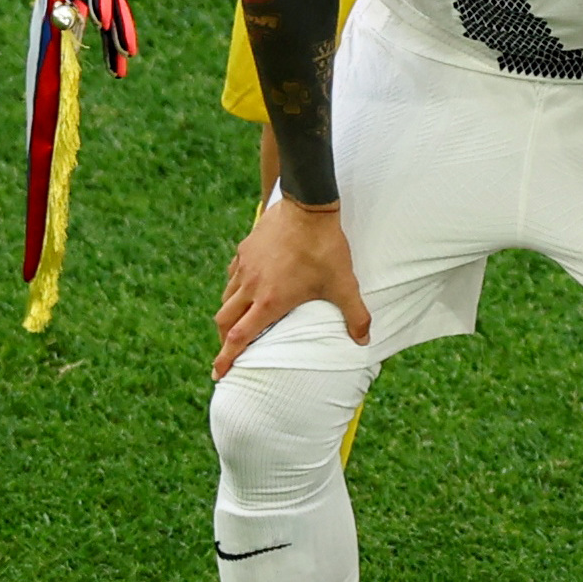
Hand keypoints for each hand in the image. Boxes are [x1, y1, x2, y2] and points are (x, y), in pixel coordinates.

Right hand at [214, 197, 365, 376]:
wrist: (307, 207)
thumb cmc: (325, 249)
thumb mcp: (344, 284)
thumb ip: (355, 315)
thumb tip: (364, 341)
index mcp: (270, 301)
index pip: (239, 337)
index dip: (226, 358)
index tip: (218, 374)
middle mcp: (251, 287)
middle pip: (224, 321)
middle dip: (224, 339)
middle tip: (229, 349)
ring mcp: (245, 267)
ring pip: (226, 297)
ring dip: (229, 313)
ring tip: (239, 321)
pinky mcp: (245, 250)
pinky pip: (233, 275)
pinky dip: (235, 288)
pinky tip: (246, 287)